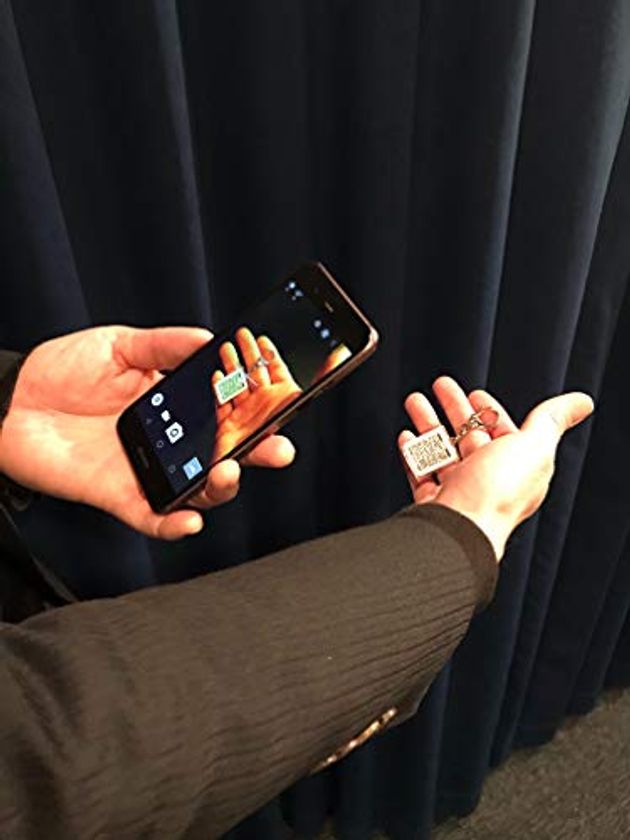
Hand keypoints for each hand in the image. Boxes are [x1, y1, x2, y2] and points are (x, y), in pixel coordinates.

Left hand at [0, 326, 295, 539]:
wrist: (11, 400)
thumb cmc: (62, 369)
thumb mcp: (119, 346)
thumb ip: (163, 345)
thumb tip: (209, 338)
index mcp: (176, 404)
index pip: (228, 412)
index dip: (258, 413)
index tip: (284, 408)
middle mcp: (170, 442)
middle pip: (225, 455)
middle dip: (257, 455)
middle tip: (277, 450)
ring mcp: (147, 470)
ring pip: (198, 491)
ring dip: (221, 487)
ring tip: (229, 471)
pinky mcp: (119, 495)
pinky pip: (153, 517)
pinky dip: (174, 523)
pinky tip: (190, 518)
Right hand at [398, 376, 594, 560]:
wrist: (458, 530)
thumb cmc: (496, 495)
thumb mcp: (534, 446)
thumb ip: (552, 420)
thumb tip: (581, 402)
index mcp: (516, 467)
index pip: (504, 431)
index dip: (490, 409)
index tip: (475, 393)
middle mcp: (489, 481)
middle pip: (470, 436)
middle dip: (454, 407)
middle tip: (440, 387)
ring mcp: (460, 491)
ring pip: (443, 450)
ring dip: (429, 423)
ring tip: (415, 402)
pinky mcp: (434, 501)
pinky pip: (422, 473)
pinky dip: (413, 453)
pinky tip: (408, 438)